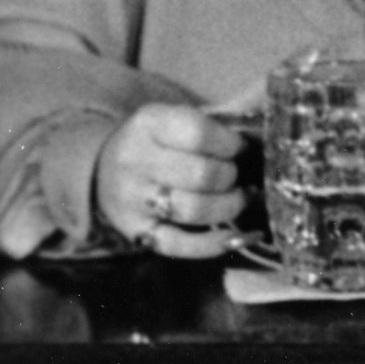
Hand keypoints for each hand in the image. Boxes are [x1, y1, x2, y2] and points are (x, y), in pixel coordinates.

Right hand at [94, 103, 246, 258]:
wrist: (102, 167)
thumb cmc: (157, 141)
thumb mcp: (174, 119)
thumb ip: (214, 127)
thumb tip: (262, 143)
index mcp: (148, 124)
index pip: (198, 133)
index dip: (230, 143)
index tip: (241, 147)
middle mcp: (134, 162)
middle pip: (201, 175)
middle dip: (230, 176)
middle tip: (235, 174)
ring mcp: (132, 201)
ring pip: (194, 210)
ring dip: (229, 206)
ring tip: (241, 198)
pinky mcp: (136, 232)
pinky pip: (178, 245)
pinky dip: (213, 244)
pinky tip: (237, 235)